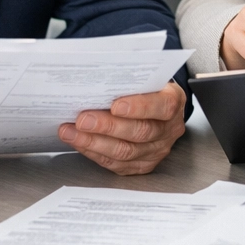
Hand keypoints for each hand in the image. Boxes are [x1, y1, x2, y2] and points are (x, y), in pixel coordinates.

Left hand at [58, 81, 186, 174]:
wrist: (156, 109)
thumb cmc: (146, 90)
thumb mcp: (145, 79)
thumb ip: (129, 81)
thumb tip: (96, 82)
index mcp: (173, 102)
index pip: (162, 107)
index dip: (139, 107)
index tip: (115, 105)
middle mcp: (168, 129)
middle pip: (140, 132)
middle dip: (107, 126)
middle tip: (83, 119)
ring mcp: (156, 150)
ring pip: (125, 152)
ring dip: (93, 142)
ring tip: (70, 131)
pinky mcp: (142, 165)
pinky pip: (116, 163)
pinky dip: (93, 152)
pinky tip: (78, 142)